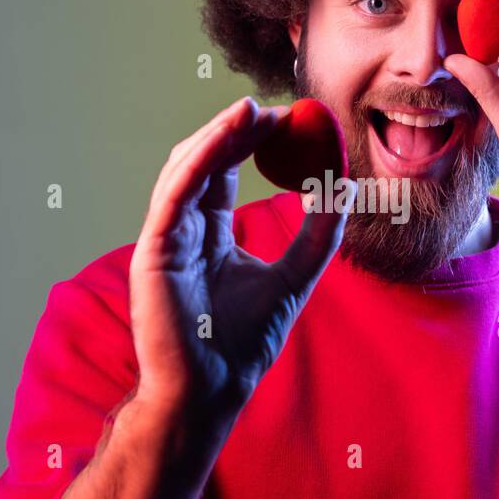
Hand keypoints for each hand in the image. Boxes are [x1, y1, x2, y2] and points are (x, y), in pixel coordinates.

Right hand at [128, 96, 347, 425]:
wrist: (212, 389)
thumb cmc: (243, 342)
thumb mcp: (294, 276)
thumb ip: (318, 235)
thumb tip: (345, 190)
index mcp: (209, 234)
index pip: (226, 171)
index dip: (252, 141)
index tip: (290, 120)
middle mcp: (183, 229)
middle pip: (206, 160)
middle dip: (238, 130)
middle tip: (276, 109)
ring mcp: (165, 237)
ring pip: (187, 167)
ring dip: (220, 134)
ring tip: (255, 112)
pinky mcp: (153, 249)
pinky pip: (176, 192)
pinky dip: (202, 158)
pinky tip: (229, 134)